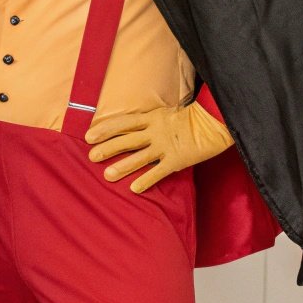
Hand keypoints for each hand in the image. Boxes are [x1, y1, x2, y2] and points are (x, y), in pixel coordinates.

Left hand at [86, 101, 231, 193]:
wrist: (213, 123)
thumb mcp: (165, 114)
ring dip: (122, 166)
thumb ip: (148, 122)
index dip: (105, 129)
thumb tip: (129, 128)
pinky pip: (158, 172)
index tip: (89, 136)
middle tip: (91, 157)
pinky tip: (134, 189)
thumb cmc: (190, 118)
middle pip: (126, 140)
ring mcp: (165, 146)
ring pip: (139, 157)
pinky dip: (146, 180)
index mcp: (152, 118)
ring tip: (107, 175)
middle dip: (107, 148)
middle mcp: (155, 131)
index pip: (123, 123)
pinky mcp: (177, 160)